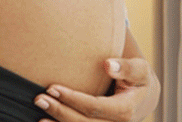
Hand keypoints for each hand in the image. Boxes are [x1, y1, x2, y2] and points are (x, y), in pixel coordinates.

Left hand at [34, 57, 159, 121]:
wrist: (142, 99)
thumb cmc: (138, 79)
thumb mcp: (139, 70)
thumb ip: (125, 67)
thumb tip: (108, 65)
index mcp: (125, 111)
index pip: (93, 107)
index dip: (72, 98)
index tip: (52, 87)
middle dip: (59, 112)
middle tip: (39, 99)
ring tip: (39, 118)